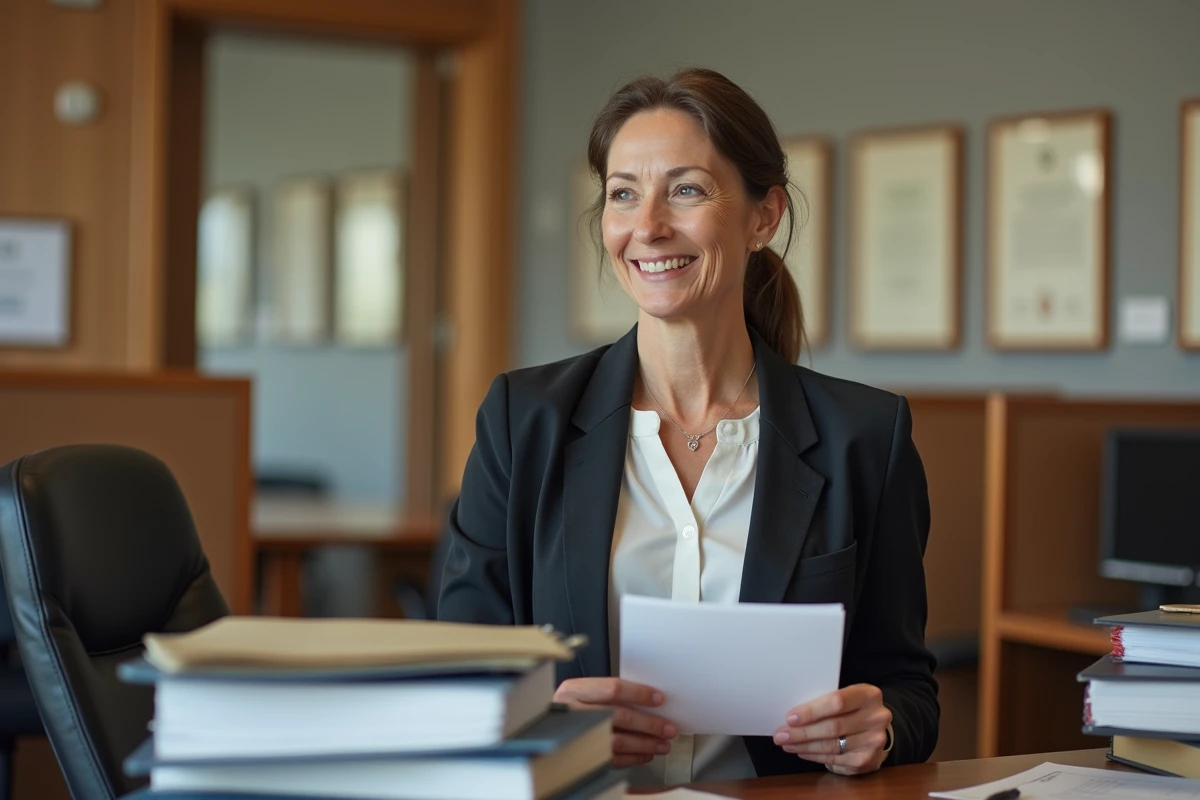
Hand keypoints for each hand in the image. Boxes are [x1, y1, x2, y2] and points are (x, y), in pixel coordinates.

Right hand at [554, 677, 677, 767]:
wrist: (538, 731)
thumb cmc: (567, 710)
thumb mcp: (580, 695)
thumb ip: (606, 695)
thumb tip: (646, 699)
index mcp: (573, 691)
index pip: (612, 688)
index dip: (639, 693)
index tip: (658, 698)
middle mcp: (573, 712)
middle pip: (618, 715)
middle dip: (648, 723)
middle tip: (668, 727)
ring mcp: (576, 736)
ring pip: (618, 740)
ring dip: (645, 743)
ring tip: (662, 744)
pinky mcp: (581, 757)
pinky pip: (612, 759)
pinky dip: (633, 757)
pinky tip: (645, 754)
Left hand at [772, 684, 891, 774]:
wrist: (875, 728)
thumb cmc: (852, 708)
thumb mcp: (845, 696)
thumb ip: (825, 701)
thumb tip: (791, 715)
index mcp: (869, 695)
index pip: (837, 702)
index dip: (811, 711)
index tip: (790, 717)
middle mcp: (876, 718)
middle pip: (833, 727)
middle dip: (802, 732)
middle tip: (781, 734)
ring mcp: (874, 741)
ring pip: (831, 745)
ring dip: (804, 746)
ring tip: (787, 743)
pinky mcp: (867, 761)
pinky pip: (835, 759)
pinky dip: (814, 755)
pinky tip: (802, 751)